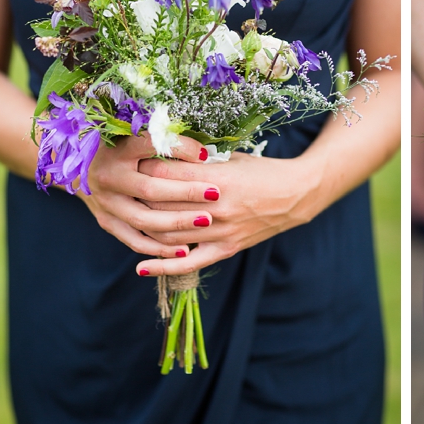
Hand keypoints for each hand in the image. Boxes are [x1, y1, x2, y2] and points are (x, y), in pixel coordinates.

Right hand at [81, 134, 218, 259]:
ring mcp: (105, 202)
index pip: (150, 145)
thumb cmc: (126, 147)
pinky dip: (160, 247)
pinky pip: (134, 240)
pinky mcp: (106, 221)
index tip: (206, 155)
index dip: (179, 149)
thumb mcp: (142, 136)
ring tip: (207, 221)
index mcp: (118, 150)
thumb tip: (207, 152)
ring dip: (177, 222)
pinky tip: (185, 249)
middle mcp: (108, 176)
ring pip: (143, 219)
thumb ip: (169, 142)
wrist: (86, 166)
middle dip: (186, 193)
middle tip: (215, 194)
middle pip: (150, 189)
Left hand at [133, 151, 324, 275]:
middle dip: (139, 194)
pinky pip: (189, 262)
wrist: (296, 194)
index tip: (132, 162)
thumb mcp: (233, 158)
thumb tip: (165, 156)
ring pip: (167, 234)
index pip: (166, 173)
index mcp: (217, 178)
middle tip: (126, 188)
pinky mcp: (226, 248)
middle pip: (161, 203)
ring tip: (132, 217)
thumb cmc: (263, 171)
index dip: (144, 166)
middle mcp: (216, 206)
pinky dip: (163, 266)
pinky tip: (141, 267)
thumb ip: (200, 161)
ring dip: (145, 226)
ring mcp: (221, 231)